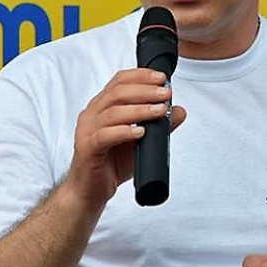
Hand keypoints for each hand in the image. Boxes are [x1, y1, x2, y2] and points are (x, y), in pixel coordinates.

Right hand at [64, 68, 186, 206]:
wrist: (90, 190)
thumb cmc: (112, 163)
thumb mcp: (141, 141)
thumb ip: (159, 125)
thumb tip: (179, 111)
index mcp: (102, 106)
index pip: (120, 81)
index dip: (141, 76)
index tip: (161, 78)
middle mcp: (92, 114)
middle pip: (118, 92)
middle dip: (145, 91)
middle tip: (165, 94)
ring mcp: (87, 130)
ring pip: (113, 112)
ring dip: (139, 110)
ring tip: (159, 111)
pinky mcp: (87, 148)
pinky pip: (105, 136)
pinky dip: (124, 132)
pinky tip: (140, 132)